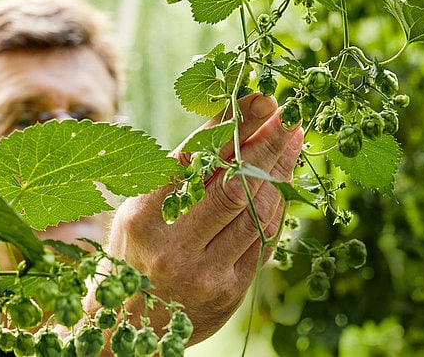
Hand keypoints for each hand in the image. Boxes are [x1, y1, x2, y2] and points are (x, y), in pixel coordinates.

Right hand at [100, 93, 303, 344]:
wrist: (130, 325)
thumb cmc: (134, 251)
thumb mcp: (138, 209)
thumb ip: (175, 175)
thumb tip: (228, 122)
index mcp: (143, 217)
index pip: (194, 159)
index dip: (231, 125)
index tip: (259, 98)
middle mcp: (172, 246)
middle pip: (233, 184)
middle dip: (266, 143)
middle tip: (289, 112)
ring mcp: (204, 271)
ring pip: (255, 210)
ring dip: (280, 170)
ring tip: (293, 138)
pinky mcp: (230, 290)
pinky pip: (263, 238)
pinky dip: (277, 204)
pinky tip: (285, 178)